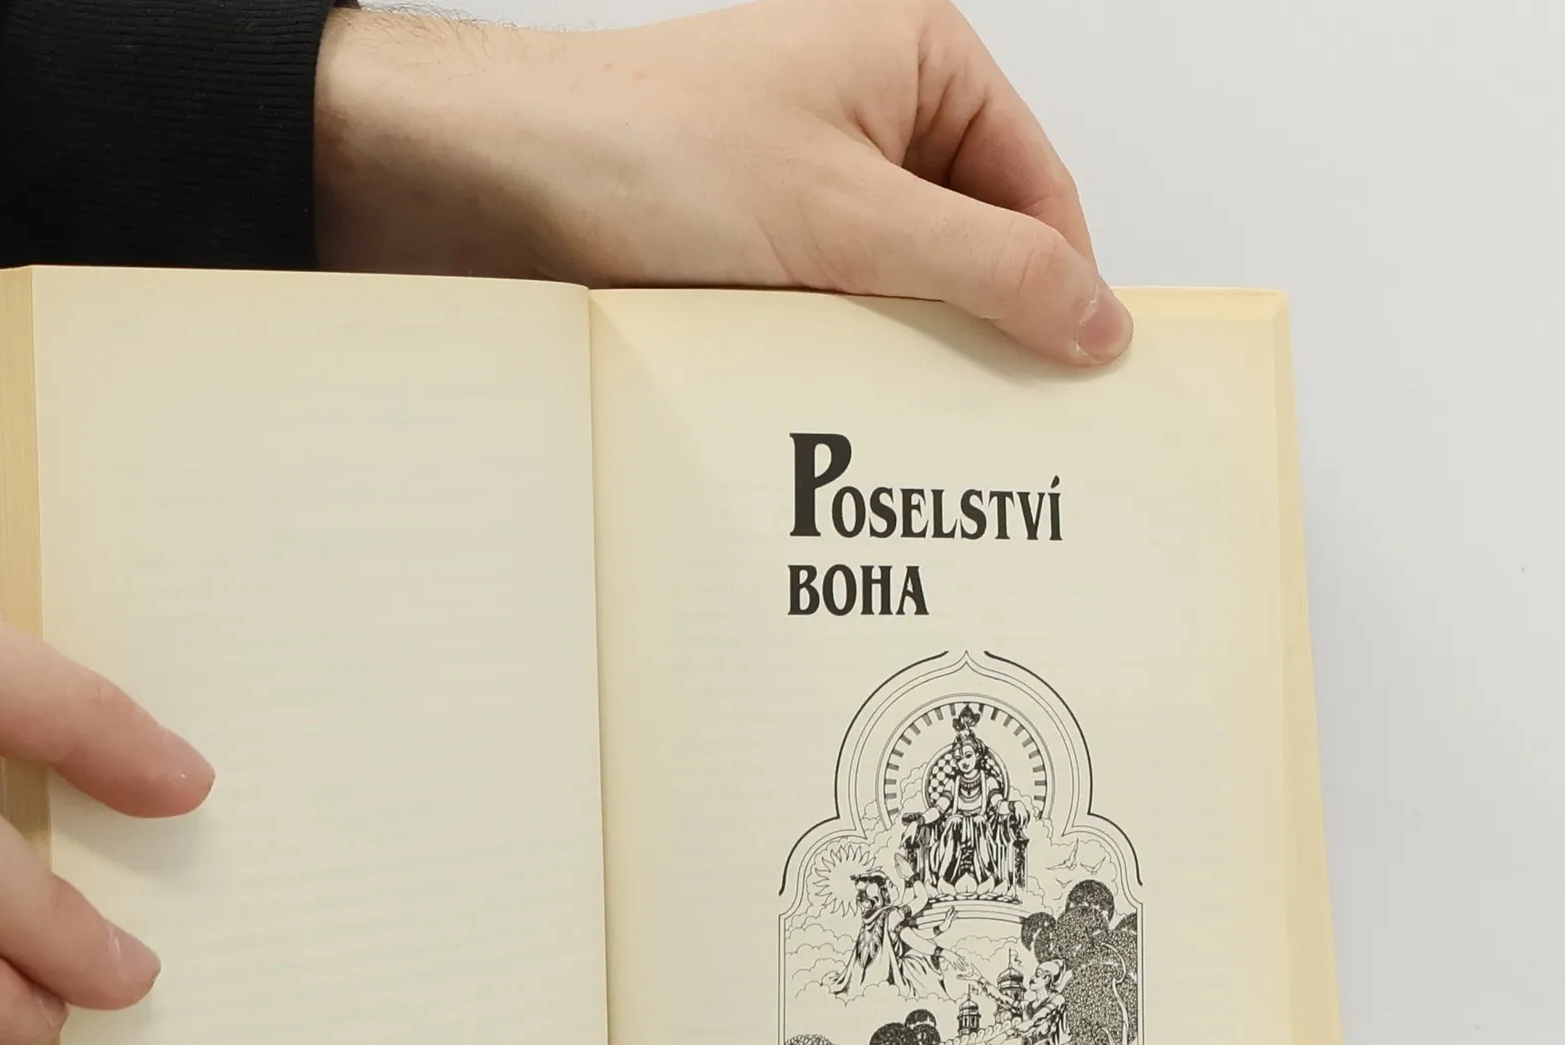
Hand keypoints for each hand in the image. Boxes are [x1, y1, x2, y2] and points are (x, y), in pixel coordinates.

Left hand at [316, 0, 1128, 366]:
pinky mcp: (759, 246)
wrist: (499, 184)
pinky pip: (833, 314)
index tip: (1070, 386)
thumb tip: (1097, 319)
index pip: (1041, 191)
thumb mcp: (850, 218)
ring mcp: (811, 183)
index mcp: (921, 63)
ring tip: (890, 421)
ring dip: (895, 357)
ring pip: (900, 292)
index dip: (1061, 289)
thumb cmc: (648, 153)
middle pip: (975, 248)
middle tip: (985, 429)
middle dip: (973, 333)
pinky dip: (836, 362)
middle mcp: (872, 116)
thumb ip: (988, 269)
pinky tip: (826, 409)